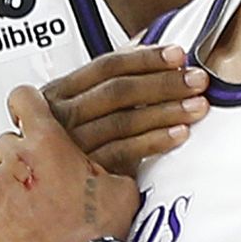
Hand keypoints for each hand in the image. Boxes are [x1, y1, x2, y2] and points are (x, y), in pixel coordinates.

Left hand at [0, 87, 139, 241]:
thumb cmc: (99, 231)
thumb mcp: (117, 185)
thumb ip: (105, 162)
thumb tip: (117, 155)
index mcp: (48, 143)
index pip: (22, 98)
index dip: (25, 104)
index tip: (26, 112)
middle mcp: (17, 161)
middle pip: (6, 142)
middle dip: (20, 156)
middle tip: (40, 177)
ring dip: (6, 183)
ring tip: (30, 203)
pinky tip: (20, 226)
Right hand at [42, 45, 208, 174]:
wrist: (43, 198)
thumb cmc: (62, 147)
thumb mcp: (76, 107)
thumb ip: (107, 78)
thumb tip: (143, 44)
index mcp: (58, 93)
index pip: (106, 65)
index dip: (145, 58)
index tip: (177, 54)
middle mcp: (61, 116)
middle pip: (118, 91)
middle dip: (164, 82)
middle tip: (196, 79)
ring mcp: (71, 145)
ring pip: (124, 120)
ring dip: (167, 110)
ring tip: (197, 105)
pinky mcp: (84, 173)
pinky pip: (125, 152)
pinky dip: (155, 141)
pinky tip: (179, 134)